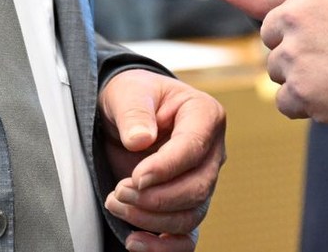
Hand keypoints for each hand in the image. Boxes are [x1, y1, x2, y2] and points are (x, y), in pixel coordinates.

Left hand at [99, 69, 226, 251]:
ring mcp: (203, 181)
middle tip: (118, 191)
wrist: (126, 116)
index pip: (193, 149)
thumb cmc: (134, 97)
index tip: (135, 177)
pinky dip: (164, 248)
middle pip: (196, 188)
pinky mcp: (188, 205)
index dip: (165, 168)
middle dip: (155, 198)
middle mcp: (212, 151)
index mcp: (206, 115)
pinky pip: (187, 238)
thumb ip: (134, 112)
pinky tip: (135, 242)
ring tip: (115, 203)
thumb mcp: (128, 92)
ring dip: (151, 219)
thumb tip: (141, 141)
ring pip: (190, 215)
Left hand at [260, 0, 327, 127]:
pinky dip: (303, 106)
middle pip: (270, 35)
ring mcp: (296, 54)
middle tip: (322, 58)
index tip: (302, 26)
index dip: (288, 13)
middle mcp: (296, 14)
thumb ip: (322, 0)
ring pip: (276, 70)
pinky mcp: (302, 91)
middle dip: (290, 46)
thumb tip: (301, 20)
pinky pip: (284, 102)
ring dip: (298, 77)